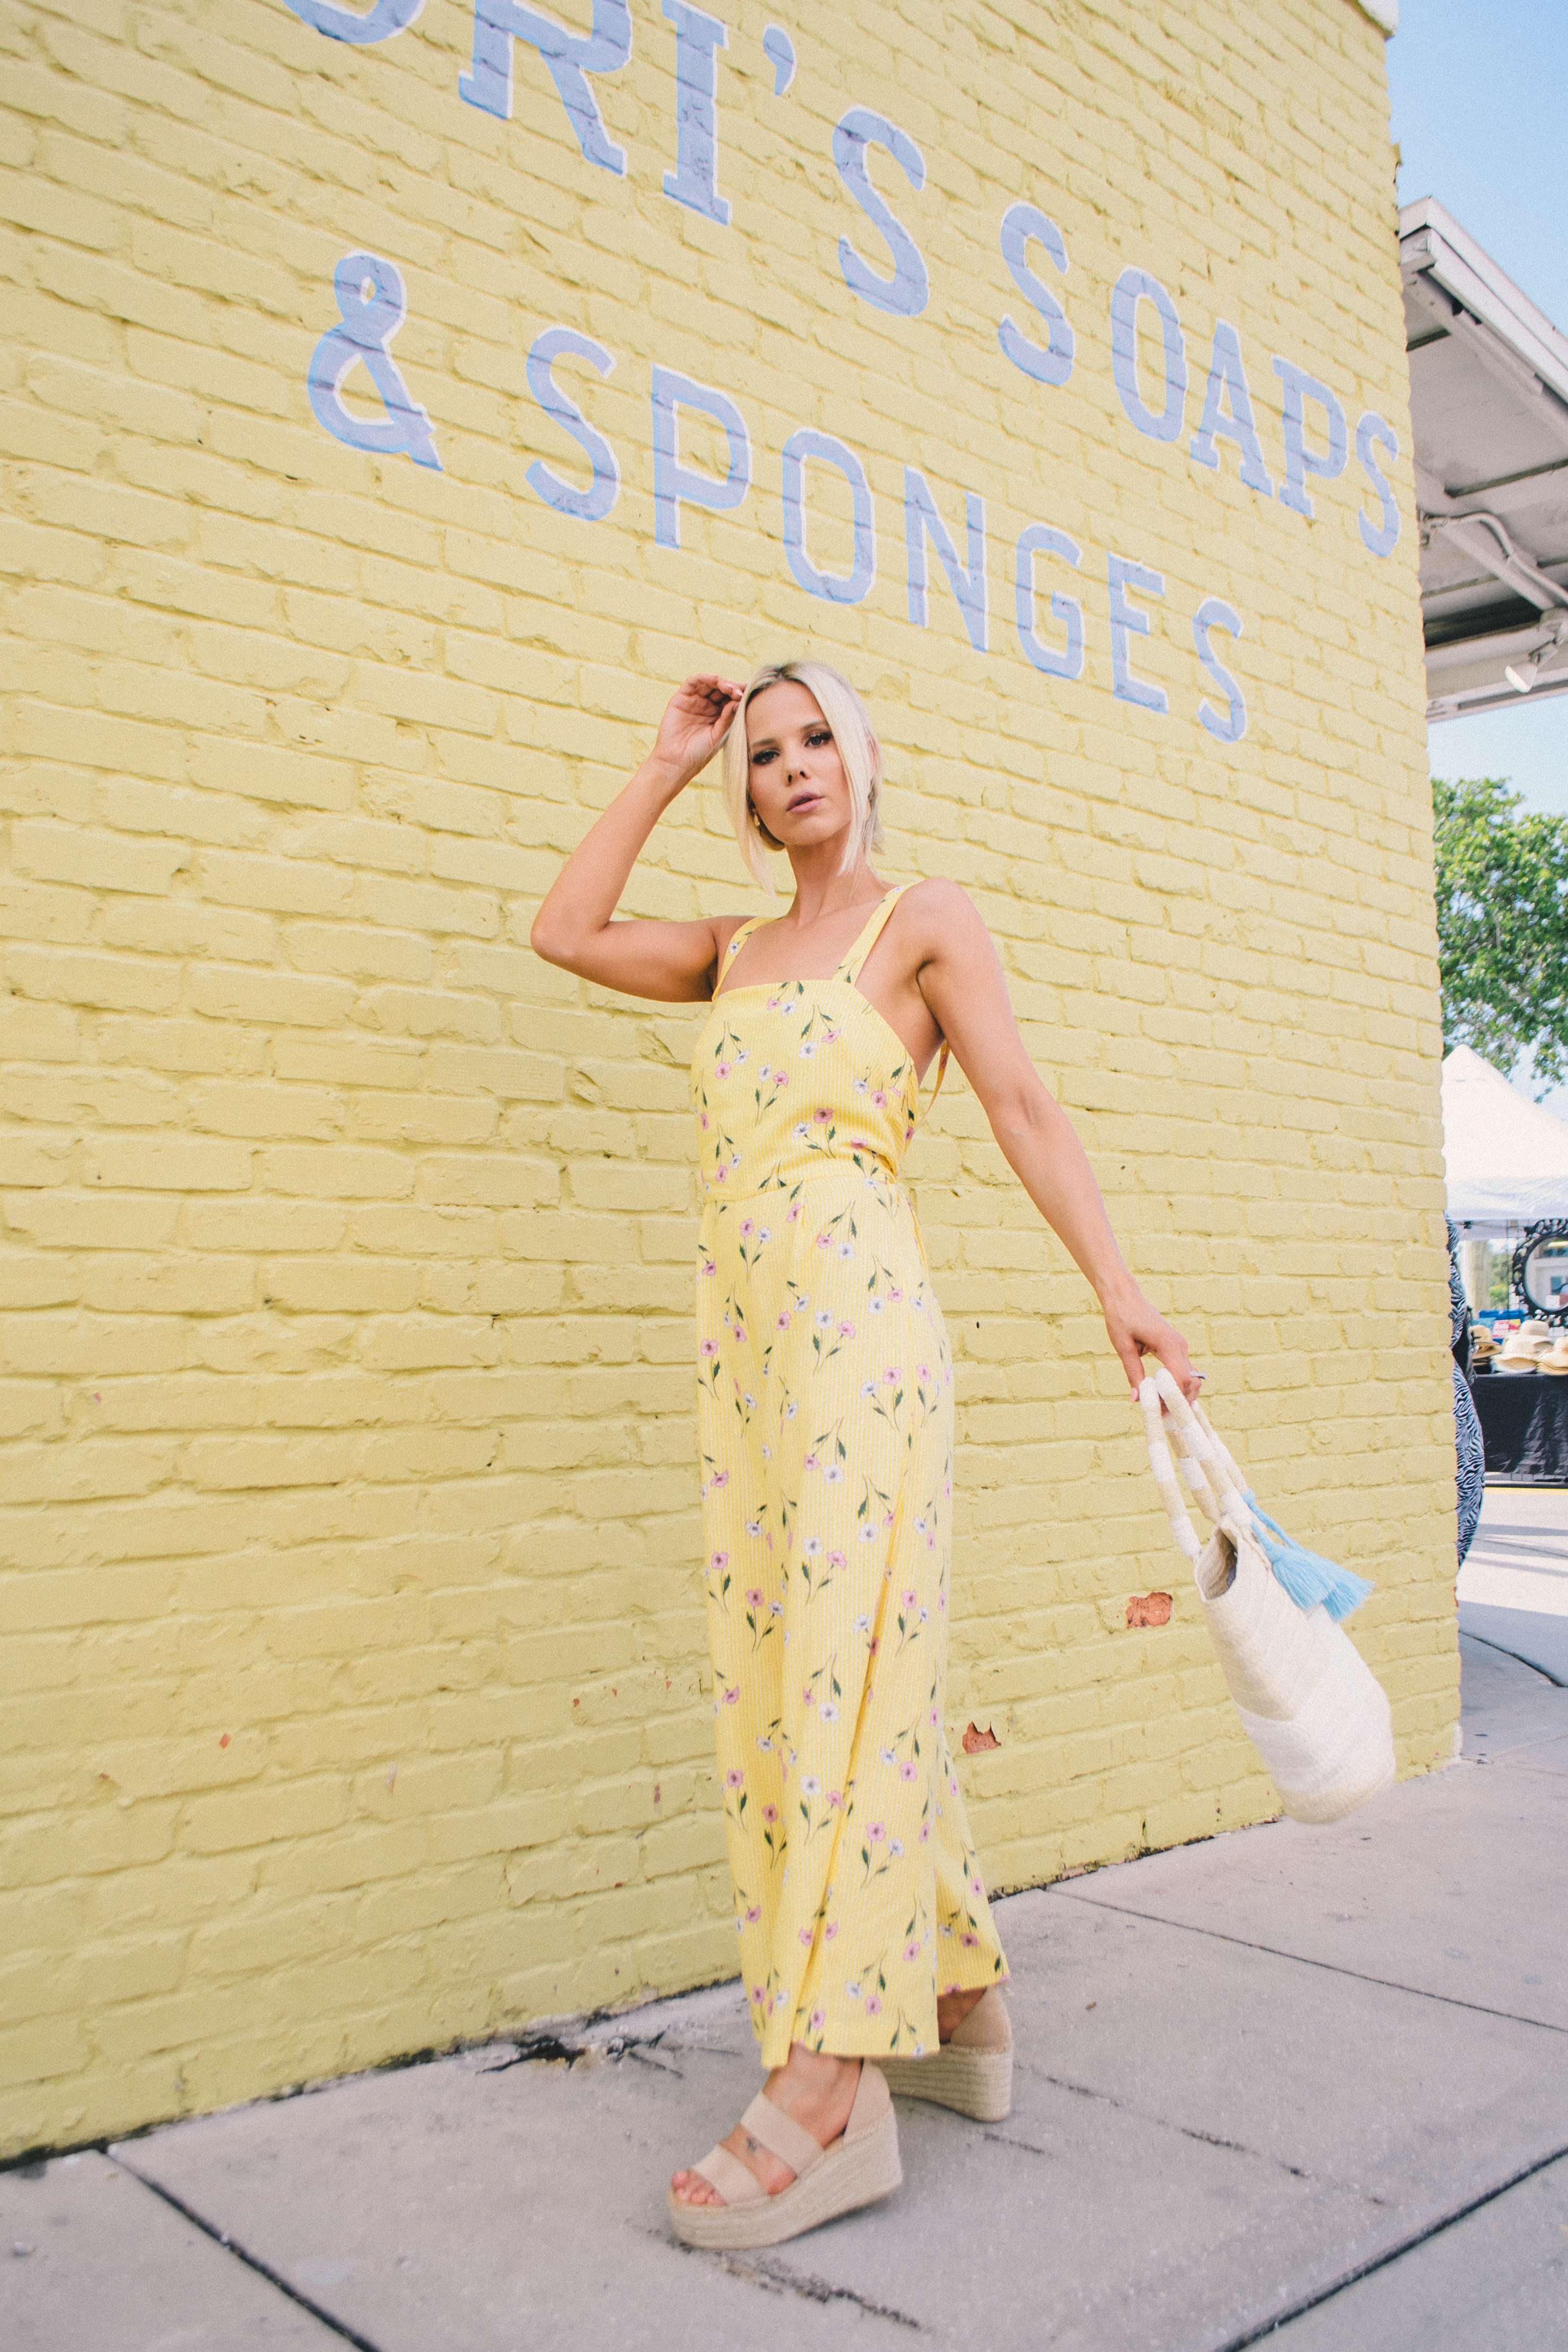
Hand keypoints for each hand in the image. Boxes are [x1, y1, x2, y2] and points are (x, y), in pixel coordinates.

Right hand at [648, 674, 744, 790]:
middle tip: (740, 692)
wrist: (677, 762)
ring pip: (708, 683)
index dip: (739, 694)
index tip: (750, 693)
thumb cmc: (699, 753)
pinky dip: (704, 678)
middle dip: (732, 687)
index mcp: (718, 714)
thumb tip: (739, 700)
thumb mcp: (719, 735)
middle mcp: (706, 706)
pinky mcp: (681, 698)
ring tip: (730, 688)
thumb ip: (728, 718)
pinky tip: (715, 680)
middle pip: (721, 689)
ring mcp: (694, 701)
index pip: (730, 698)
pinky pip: (692, 682)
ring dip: (720, 681)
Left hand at [1103, 1292, 1201, 1403]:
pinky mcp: (1176, 1348)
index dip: (1172, 1399)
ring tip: (1161, 1408)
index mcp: (1168, 1344)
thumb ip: (1133, 1372)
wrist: (1125, 1296)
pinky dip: (1177, 1386)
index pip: (1181, 1379)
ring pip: (1190, 1378)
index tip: (1157, 1411)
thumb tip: (1137, 1399)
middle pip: (1191, 1382)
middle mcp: (1180, 1346)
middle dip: (1179, 1401)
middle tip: (1160, 1415)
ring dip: (1179, 1395)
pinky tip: (1162, 1396)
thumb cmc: (1121, 1317)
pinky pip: (1183, 1371)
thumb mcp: (1123, 1346)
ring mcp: (1180, 1346)